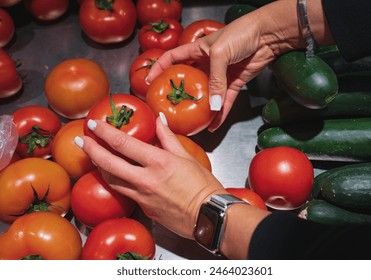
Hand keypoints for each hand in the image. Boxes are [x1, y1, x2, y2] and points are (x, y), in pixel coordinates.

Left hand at [76, 116, 226, 238]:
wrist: (209, 215)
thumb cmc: (203, 186)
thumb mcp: (186, 157)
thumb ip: (168, 137)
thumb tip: (158, 120)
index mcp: (158, 162)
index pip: (123, 143)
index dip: (105, 132)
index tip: (95, 125)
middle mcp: (146, 179)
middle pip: (108, 163)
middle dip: (91, 149)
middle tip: (82, 140)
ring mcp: (142, 196)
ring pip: (111, 180)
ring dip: (99, 166)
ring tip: (94, 155)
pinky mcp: (143, 208)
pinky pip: (124, 192)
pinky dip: (116, 180)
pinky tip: (114, 174)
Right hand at [147, 0, 332, 131]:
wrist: (268, 35)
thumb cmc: (242, 33)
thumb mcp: (220, 53)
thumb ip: (215, 79)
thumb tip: (212, 105)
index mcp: (197, 49)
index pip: (172, 58)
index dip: (159, 68)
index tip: (148, 81)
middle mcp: (206, 63)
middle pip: (189, 80)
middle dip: (180, 94)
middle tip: (170, 108)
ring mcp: (221, 74)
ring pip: (207, 95)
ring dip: (201, 108)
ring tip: (192, 123)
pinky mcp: (235, 83)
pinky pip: (225, 101)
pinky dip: (221, 113)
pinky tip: (215, 124)